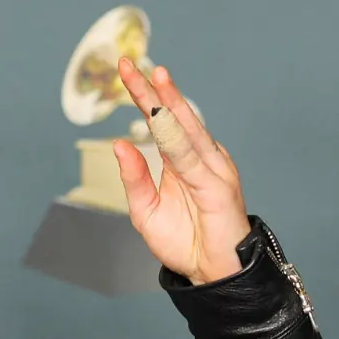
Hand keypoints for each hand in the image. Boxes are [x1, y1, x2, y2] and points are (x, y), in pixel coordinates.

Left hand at [112, 58, 250, 284]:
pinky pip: (192, 159)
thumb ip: (135, 177)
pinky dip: (176, 139)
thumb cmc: (184, 240)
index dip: (144, 97)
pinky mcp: (218, 186)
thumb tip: (120, 144)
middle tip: (130, 64)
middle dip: (152, 90)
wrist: (211, 274)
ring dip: (170, 103)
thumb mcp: (145, 209)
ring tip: (154, 78)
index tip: (125, 71)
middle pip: (173, 118)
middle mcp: (200, 158)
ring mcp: (212, 169)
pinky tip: (161, 121)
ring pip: (186, 130)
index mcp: (183, 161)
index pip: (161, 122)